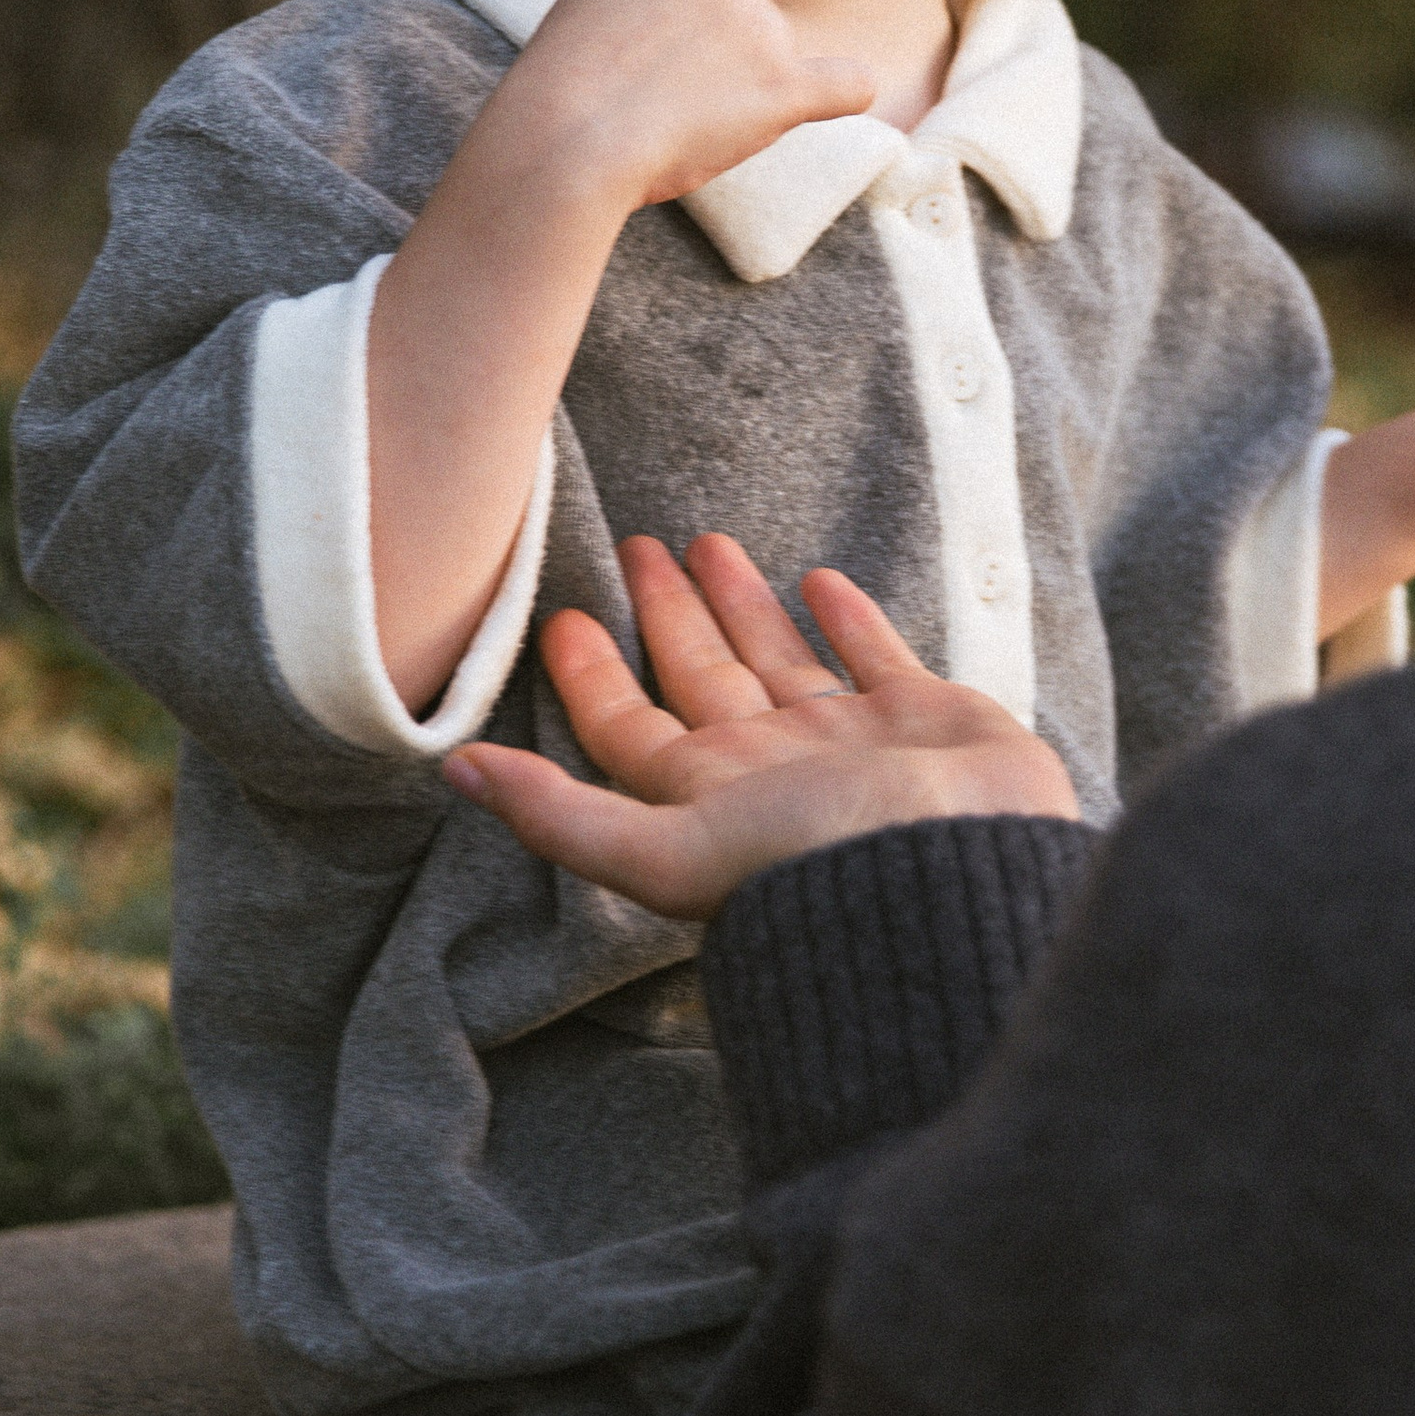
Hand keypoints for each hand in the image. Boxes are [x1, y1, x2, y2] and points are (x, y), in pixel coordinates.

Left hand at [442, 531, 1079, 919]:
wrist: (961, 873)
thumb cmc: (814, 867)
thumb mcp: (668, 850)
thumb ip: (561, 816)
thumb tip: (454, 777)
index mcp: (705, 797)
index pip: (627, 723)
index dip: (589, 674)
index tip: (565, 615)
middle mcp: (770, 768)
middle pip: (698, 676)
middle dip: (665, 614)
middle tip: (637, 546)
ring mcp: (847, 744)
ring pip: (776, 658)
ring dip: (740, 605)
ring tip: (708, 541)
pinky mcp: (921, 721)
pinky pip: (871, 655)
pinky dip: (845, 620)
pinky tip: (821, 582)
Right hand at [494, 0, 874, 217]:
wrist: (568, 139)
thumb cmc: (561, 88)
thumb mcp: (591, 7)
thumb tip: (696, 40)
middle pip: (739, 10)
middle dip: (706, 51)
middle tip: (649, 90)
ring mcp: (758, 23)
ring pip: (769, 57)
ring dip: (733, 90)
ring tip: (673, 117)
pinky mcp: (783, 84)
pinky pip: (847, 85)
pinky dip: (840, 93)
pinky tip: (814, 104)